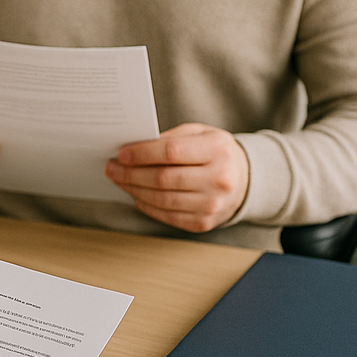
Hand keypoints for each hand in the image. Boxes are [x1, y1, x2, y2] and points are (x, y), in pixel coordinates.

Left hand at [105, 123, 249, 232]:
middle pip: (163, 179)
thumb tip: (134, 148)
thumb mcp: (200, 134)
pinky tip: (136, 194)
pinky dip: (146, 205)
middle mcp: (218, 179)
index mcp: (218, 150)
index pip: (171, 152)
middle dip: (131, 173)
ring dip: (134, 189)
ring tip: (120, 180)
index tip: (121, 153)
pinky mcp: (203, 223)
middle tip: (112, 168)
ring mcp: (212, 205)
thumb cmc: (216, 153)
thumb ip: (171, 138)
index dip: (142, 154)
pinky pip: (166, 215)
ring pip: (161, 200)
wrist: (244, 180)